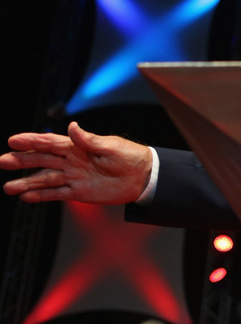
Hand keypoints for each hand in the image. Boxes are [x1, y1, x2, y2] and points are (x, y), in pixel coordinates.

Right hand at [1, 122, 152, 203]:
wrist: (143, 176)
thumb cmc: (130, 156)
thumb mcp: (110, 146)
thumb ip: (89, 139)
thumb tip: (71, 126)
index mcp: (78, 146)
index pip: (50, 143)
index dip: (31, 141)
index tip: (13, 140)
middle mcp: (72, 161)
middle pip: (42, 160)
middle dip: (22, 161)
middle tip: (2, 161)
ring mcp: (74, 177)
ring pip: (45, 179)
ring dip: (27, 183)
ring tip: (8, 187)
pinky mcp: (79, 192)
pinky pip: (56, 194)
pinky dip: (41, 196)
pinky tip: (26, 197)